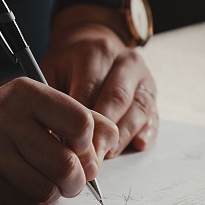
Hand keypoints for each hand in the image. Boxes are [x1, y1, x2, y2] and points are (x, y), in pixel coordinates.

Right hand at [0, 78, 117, 204]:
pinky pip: (24, 201)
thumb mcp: (41, 105)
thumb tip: (108, 145)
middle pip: (66, 164)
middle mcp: (5, 118)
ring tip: (46, 180)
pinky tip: (22, 183)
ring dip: (54, 192)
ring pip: (46, 189)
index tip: (79, 147)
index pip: (80, 123)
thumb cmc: (6, 119)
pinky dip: (32, 199)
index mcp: (26, 93)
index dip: (88, 144)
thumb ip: (82, 118)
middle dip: (77, 180)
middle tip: (72, 178)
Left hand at [41, 22, 158, 157]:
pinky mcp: (153, 93)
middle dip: (103, 133)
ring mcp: (143, 77)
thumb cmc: (68, 66)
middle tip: (89, 158)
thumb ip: (52, 100)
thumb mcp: (51, 71)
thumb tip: (50, 136)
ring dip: (123, 137)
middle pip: (117, 100)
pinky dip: (147, 132)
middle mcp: (125, 61)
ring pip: (138, 109)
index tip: (68, 146)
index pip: (89, 91)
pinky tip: (137, 145)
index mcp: (96, 52)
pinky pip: (154, 115)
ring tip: (106, 156)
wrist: (92, 46)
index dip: (79, 122)